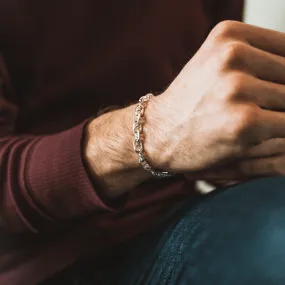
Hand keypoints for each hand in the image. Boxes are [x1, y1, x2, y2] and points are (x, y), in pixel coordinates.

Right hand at [145, 21, 284, 179]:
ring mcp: (237, 88)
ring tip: (253, 122)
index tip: (267, 90)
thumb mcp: (214, 64)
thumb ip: (254, 57)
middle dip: (279, 96)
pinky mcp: (245, 121)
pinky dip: (278, 133)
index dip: (283, 74)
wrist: (158, 133)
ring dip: (278, 115)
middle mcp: (232, 55)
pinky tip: (255, 137)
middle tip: (255, 108)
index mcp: (228, 35)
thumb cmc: (188, 103)